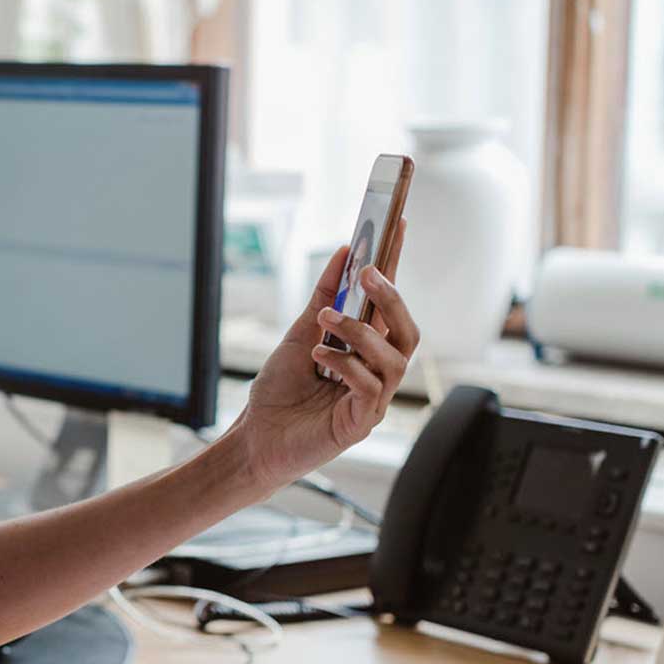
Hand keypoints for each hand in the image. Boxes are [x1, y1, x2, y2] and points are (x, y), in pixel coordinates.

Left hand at [232, 218, 419, 491]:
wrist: (256, 437)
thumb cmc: (279, 392)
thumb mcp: (300, 333)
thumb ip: (324, 297)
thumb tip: (343, 253)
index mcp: (366, 350)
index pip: (389, 305)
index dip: (398, 268)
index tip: (399, 227)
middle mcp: (376, 372)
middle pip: (408, 331)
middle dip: (392, 299)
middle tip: (368, 274)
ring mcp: (373, 400)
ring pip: (393, 359)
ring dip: (361, 332)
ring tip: (326, 320)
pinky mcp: (361, 423)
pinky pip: (370, 388)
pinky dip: (346, 365)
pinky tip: (320, 357)